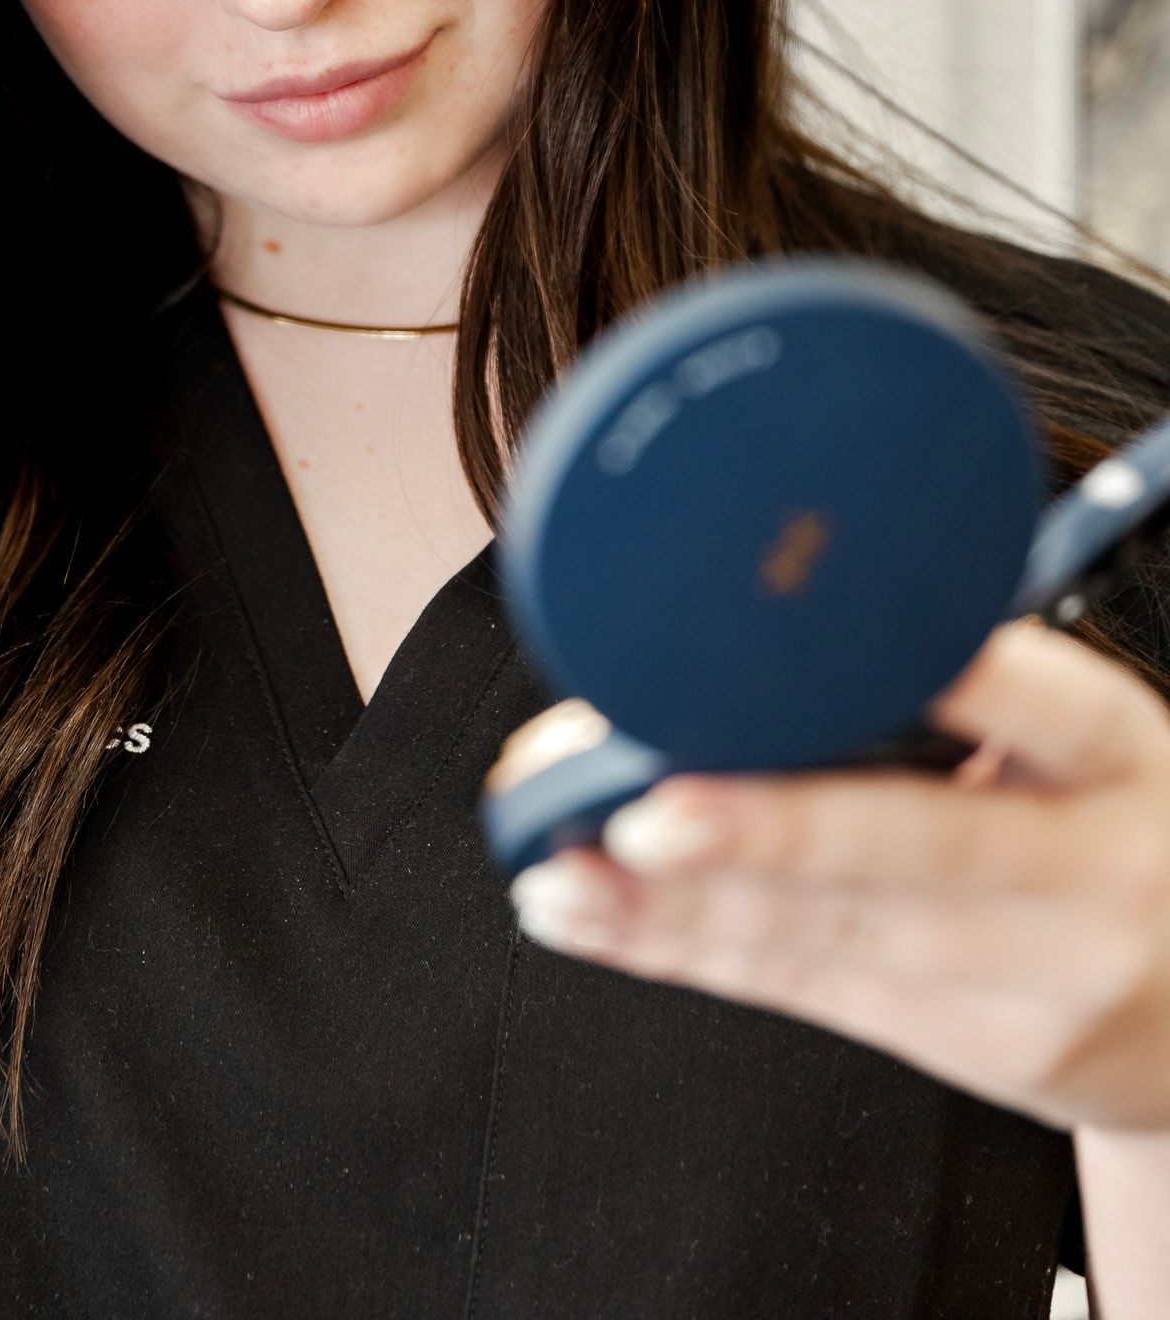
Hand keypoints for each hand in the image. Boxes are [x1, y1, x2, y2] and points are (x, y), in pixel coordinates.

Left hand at [492, 620, 1169, 1133]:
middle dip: (768, 831)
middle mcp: (1088, 869)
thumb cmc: (1114, 824)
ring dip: (676, 902)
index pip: (1034, 702)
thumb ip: (973, 685)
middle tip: (643, 809)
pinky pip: (806, 990)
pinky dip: (681, 948)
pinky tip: (593, 914)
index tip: (823, 655)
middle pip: (916, 845)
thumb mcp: (1090, 744)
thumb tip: (771, 626)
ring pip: (832, 934)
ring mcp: (1035, 980)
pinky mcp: (975, 1052)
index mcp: (1120, 749)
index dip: (940, 679)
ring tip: (564, 862)